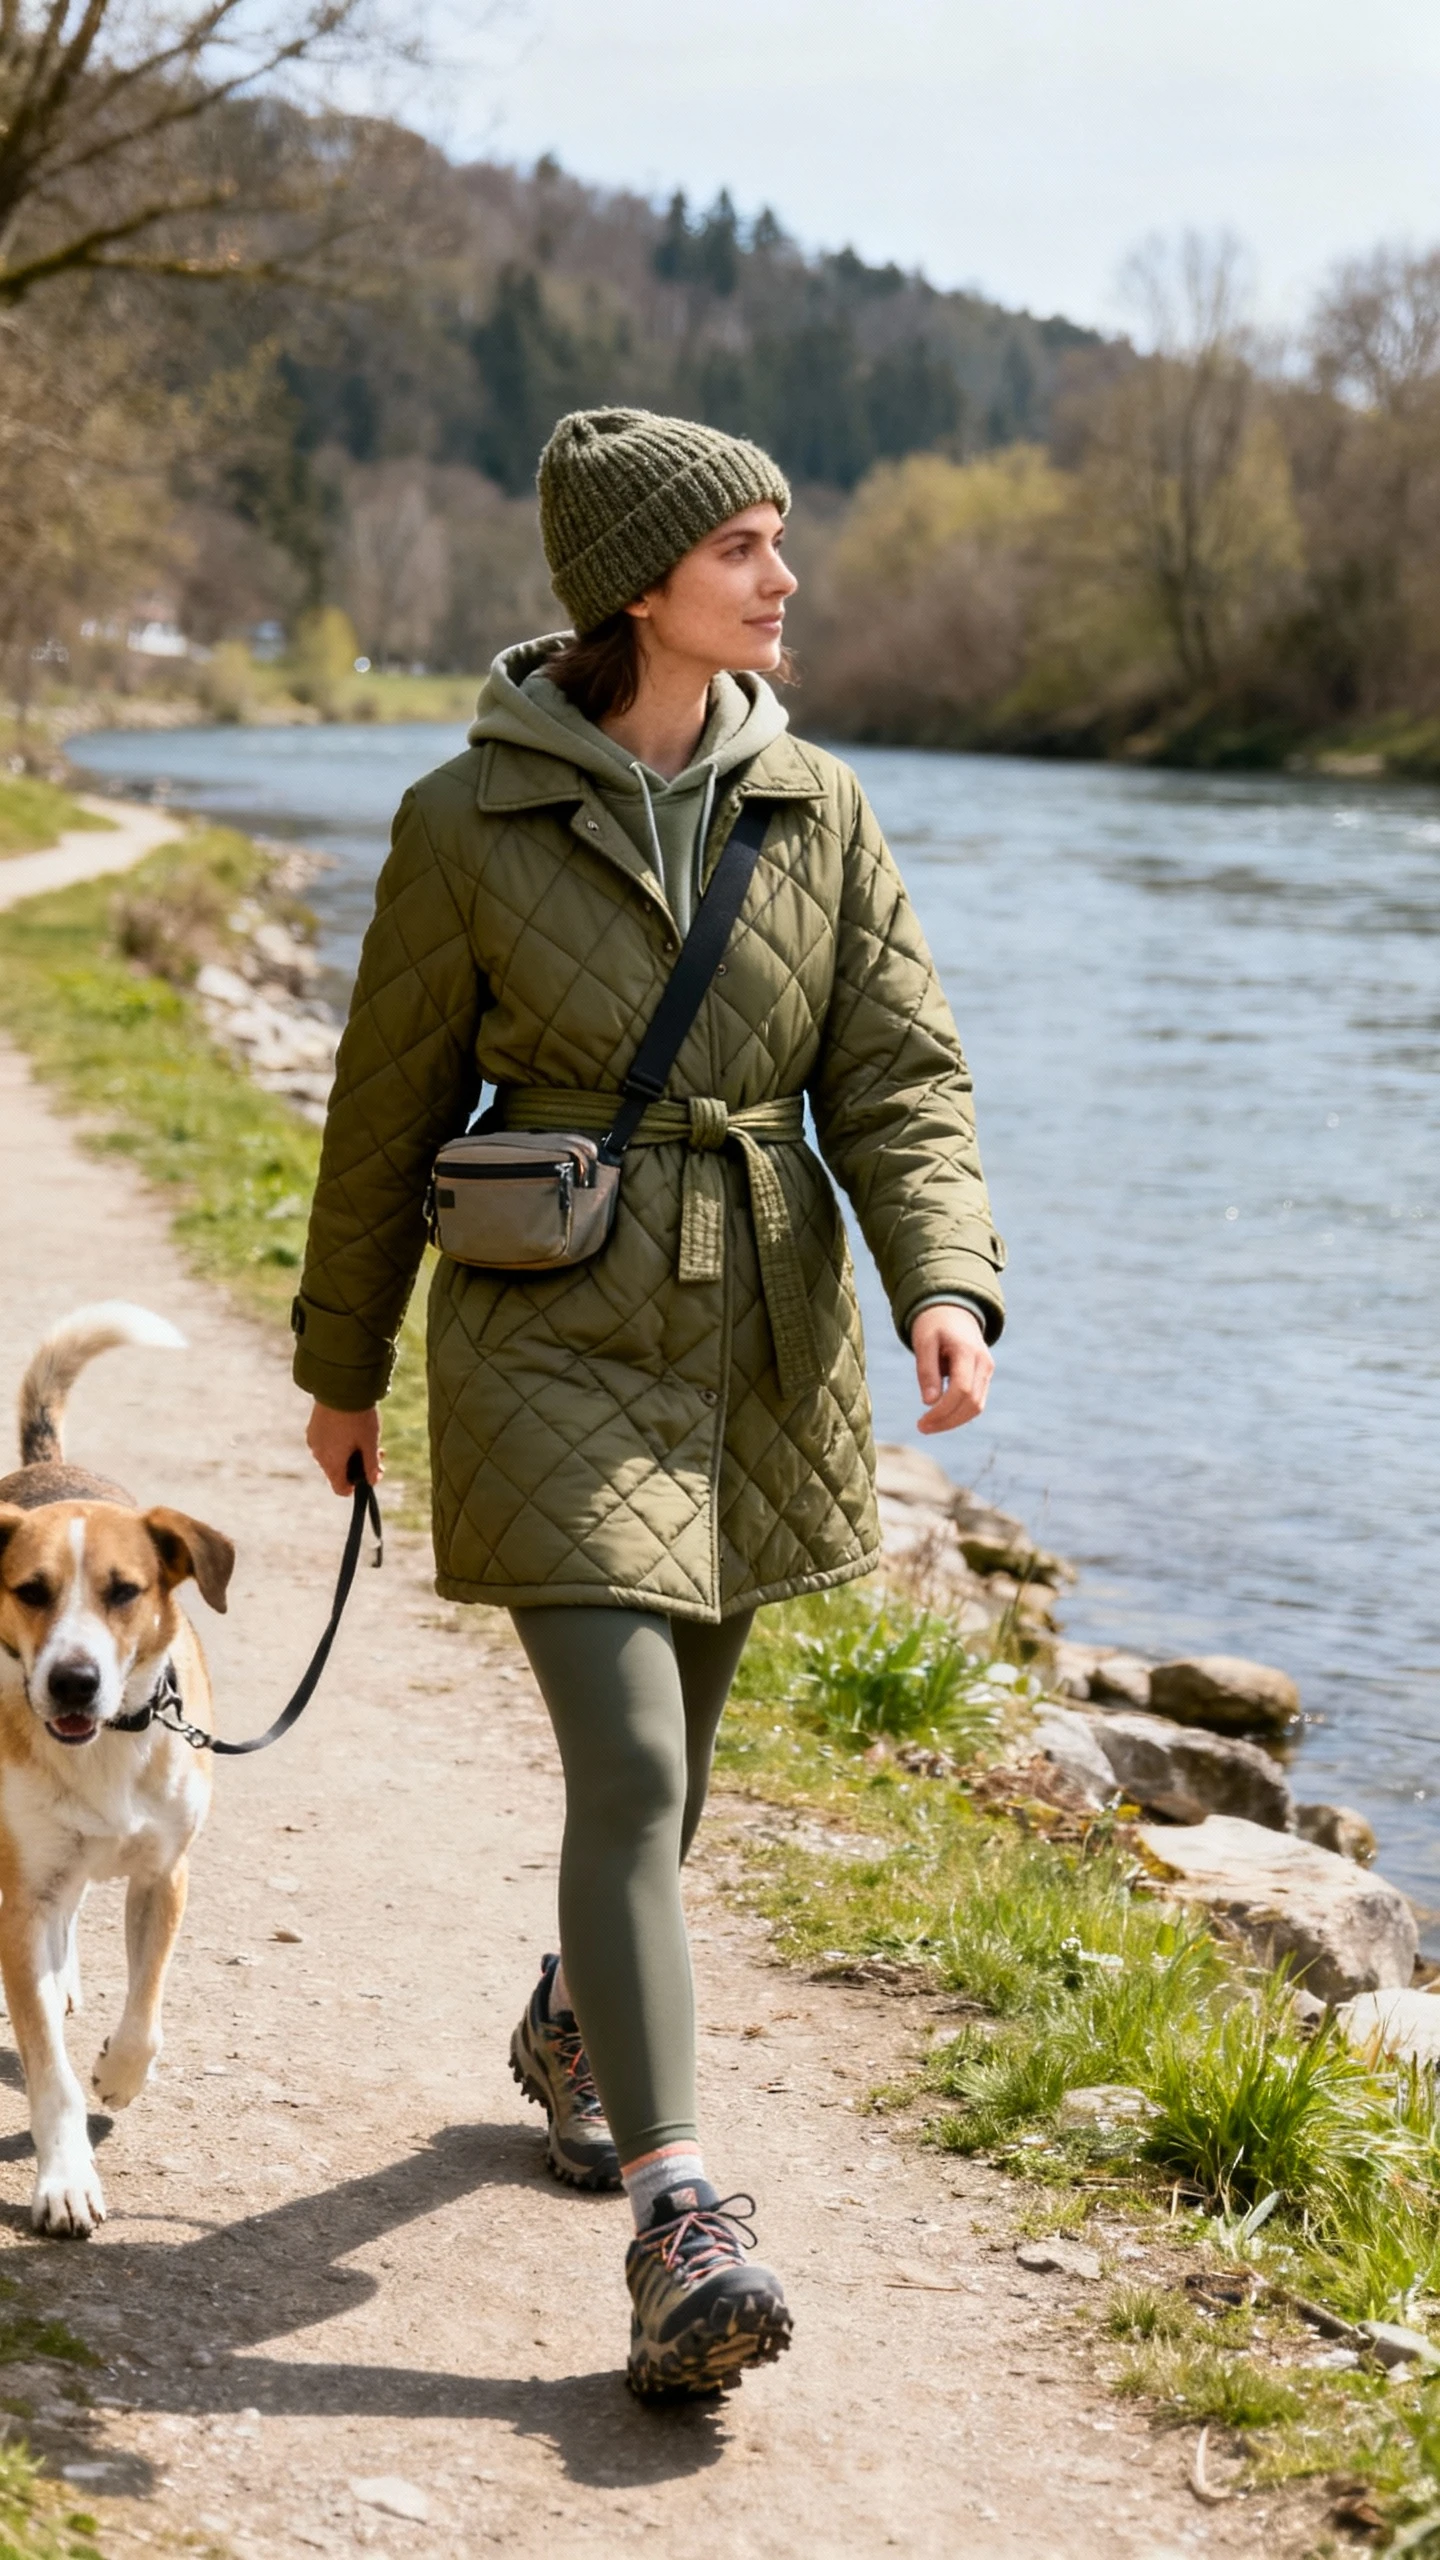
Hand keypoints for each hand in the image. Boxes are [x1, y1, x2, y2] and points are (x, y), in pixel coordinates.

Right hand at [306, 1401, 382, 1494]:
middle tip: (378, 1453)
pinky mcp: (313, 1427)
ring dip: (350, 1453)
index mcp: (332, 1463)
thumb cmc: (358, 1417)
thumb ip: (371, 1465)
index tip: (371, 1474)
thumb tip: (372, 1481)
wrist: (340, 1386)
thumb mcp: (370, 1442)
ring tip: (367, 1437)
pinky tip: (352, 1428)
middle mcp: (318, 1455)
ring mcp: (314, 1440)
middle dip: (358, 1465)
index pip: (340, 1488)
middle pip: (338, 1471)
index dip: (357, 1486)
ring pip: (333, 1456)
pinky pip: (327, 1443)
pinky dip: (339, 1442)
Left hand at [912, 1305, 992, 1434]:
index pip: (962, 1390)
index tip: (921, 1422)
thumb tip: (929, 1402)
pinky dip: (959, 1413)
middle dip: (947, 1421)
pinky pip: (976, 1401)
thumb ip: (927, 1371)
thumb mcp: (923, 1342)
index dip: (943, 1410)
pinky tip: (940, 1417)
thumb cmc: (933, 1325)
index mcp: (968, 1351)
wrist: (953, 1311)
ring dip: (954, 1421)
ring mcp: (987, 1370)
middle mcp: (984, 1363)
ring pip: (977, 1406)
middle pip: (972, 1403)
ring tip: (929, 1425)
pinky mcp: (985, 1376)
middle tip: (921, 1428)